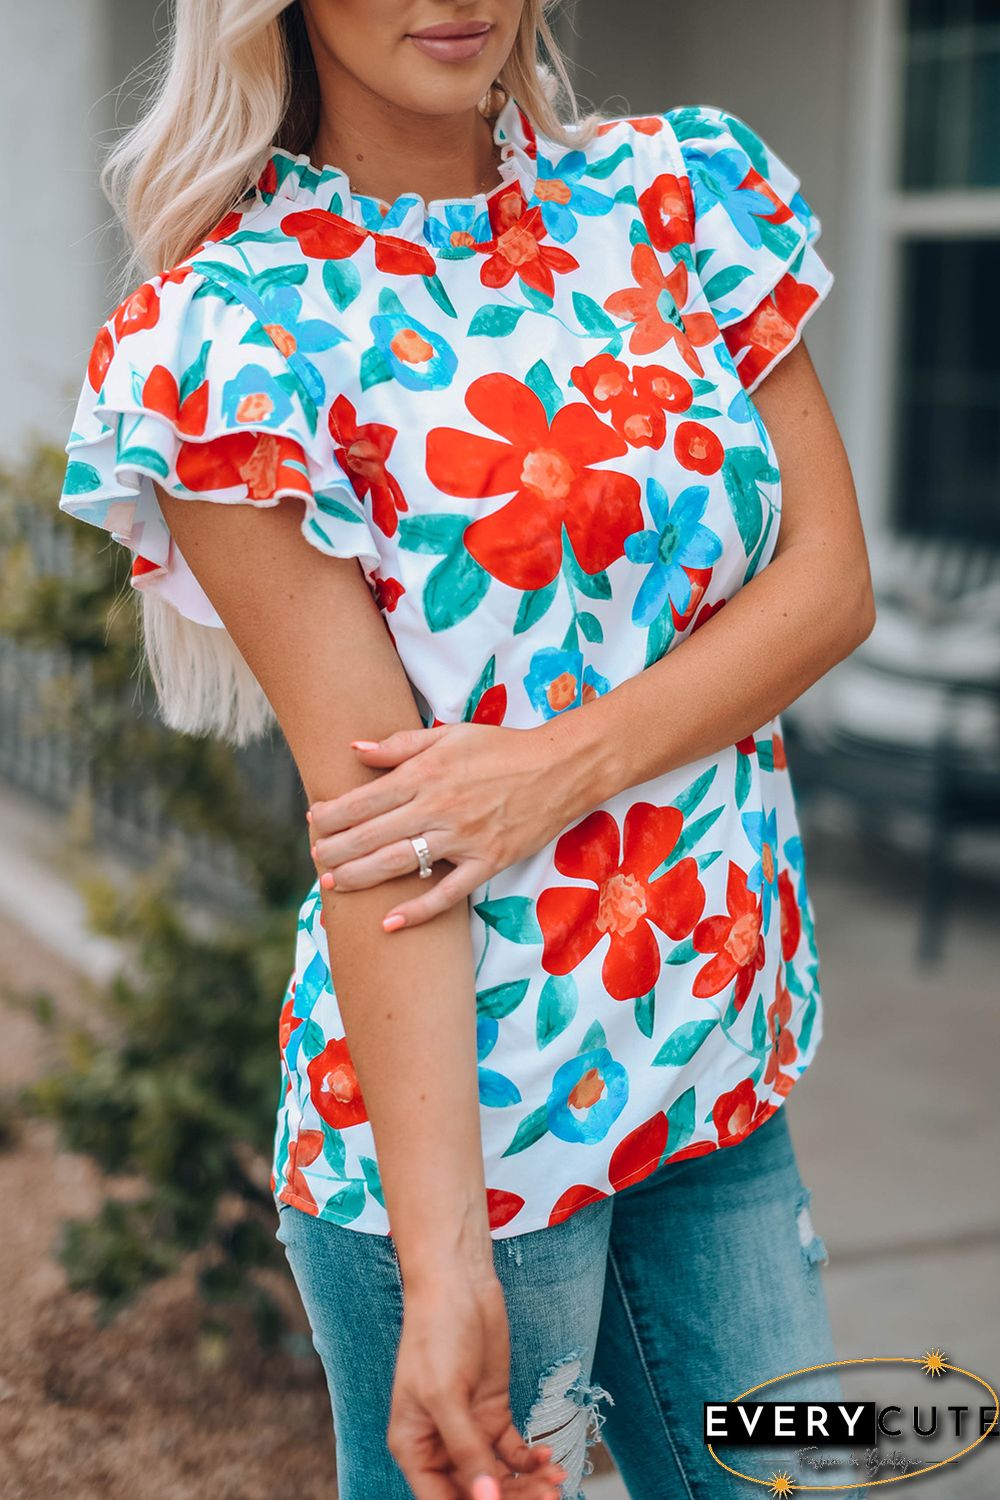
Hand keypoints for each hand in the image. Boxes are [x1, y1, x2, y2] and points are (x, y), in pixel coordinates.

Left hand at [307, 719, 610, 929]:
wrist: (559, 768)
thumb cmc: (501, 748)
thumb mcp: (450, 736)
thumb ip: (401, 745)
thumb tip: (357, 749)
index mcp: (426, 775)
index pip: (365, 799)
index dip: (334, 813)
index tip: (313, 822)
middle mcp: (438, 808)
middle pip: (373, 835)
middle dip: (336, 850)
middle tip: (315, 860)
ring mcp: (463, 839)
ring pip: (400, 863)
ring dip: (361, 877)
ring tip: (334, 885)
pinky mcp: (487, 862)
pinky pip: (447, 892)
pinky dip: (418, 910)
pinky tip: (390, 922)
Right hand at [389, 1266, 567, 1499]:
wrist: (459, 1284)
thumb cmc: (437, 1333)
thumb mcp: (446, 1395)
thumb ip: (466, 1451)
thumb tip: (486, 1499)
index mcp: (414, 1446)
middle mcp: (439, 1444)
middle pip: (476, 1492)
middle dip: (510, 1498)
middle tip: (547, 1498)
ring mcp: (468, 1429)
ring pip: (498, 1476)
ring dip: (527, 1483)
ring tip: (556, 1479)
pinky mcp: (492, 1412)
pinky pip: (512, 1451)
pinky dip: (531, 1460)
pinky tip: (548, 1457)